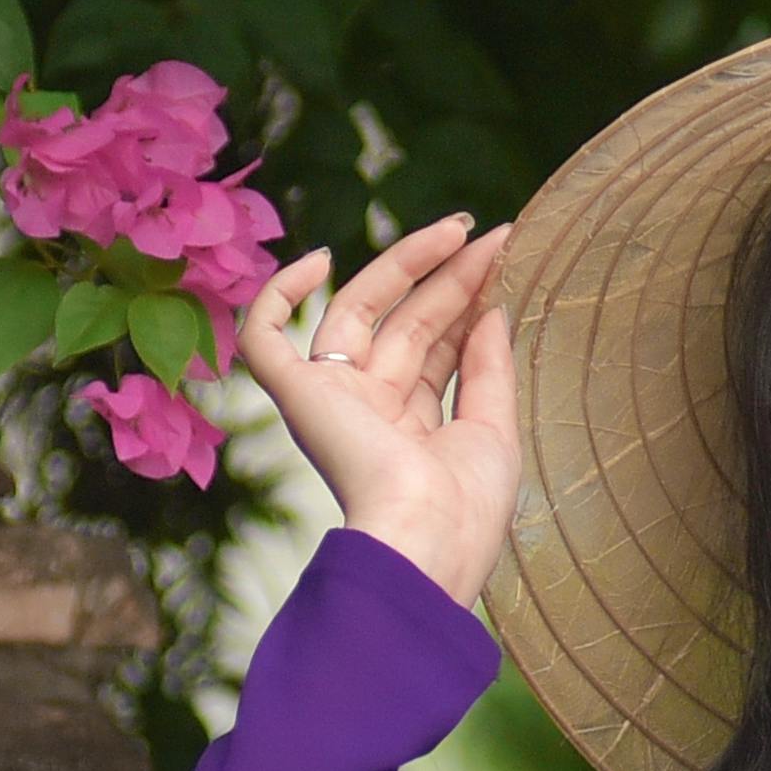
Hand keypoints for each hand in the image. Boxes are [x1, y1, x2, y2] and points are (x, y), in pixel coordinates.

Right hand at [235, 209, 522, 613]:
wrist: (426, 541)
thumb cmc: (466, 507)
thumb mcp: (494, 429)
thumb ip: (489, 366)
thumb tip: (493, 305)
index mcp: (411, 432)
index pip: (437, 349)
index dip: (469, 303)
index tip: (506, 263)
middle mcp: (368, 412)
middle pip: (407, 324)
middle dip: (450, 279)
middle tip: (491, 236)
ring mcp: (331, 400)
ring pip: (359, 311)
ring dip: (407, 266)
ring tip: (459, 229)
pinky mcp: (296, 396)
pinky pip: (264, 337)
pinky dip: (278, 295)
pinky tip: (320, 259)